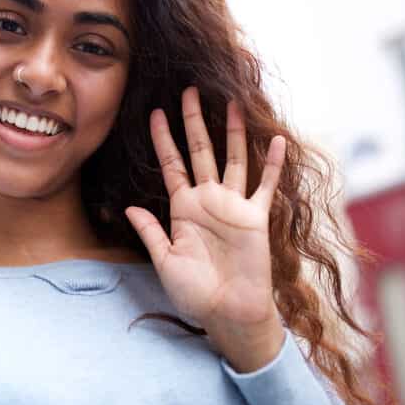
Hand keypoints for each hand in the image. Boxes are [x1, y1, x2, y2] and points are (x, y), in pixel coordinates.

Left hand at [125, 87, 286, 371]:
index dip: (162, 139)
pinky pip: (266, 185)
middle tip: (188, 91)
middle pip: (199, 151)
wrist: (227, 313)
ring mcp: (233, 206)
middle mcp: (208, 201)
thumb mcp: (165, 261)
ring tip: (231, 101)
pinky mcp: (256, 217)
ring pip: (232, 158)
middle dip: (193, 121)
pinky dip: (272, 164)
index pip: (170, 164)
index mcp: (182, 209)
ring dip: (232, 131)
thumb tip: (128, 207)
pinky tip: (276, 140)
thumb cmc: (194, 293)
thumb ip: (151, 232)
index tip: (154, 112)